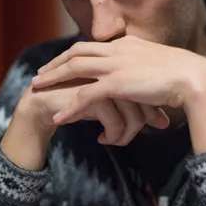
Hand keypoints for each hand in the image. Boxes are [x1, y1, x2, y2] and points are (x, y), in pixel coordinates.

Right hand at [4, 78, 168, 165]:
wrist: (42, 104)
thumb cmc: (78, 101)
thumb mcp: (110, 101)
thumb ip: (135, 106)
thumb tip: (164, 121)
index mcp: (120, 65)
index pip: (150, 88)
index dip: (154, 109)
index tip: (159, 123)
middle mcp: (113, 70)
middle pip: (145, 101)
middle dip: (143, 123)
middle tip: (130, 137)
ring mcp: (102, 81)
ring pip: (132, 113)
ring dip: (125, 134)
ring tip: (115, 141)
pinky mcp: (90, 95)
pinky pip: (114, 121)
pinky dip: (113, 135)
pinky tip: (103, 140)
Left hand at [30, 35, 205, 124]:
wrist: (195, 78)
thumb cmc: (185, 76)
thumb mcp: (160, 68)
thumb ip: (144, 71)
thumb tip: (140, 83)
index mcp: (127, 44)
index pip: (92, 45)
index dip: (72, 54)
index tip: (60, 62)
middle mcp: (118, 50)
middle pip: (76, 52)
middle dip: (55, 63)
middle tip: (40, 74)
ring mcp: (116, 65)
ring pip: (74, 68)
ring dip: (53, 79)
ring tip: (37, 90)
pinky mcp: (117, 83)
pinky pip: (85, 95)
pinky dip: (69, 107)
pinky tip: (59, 118)